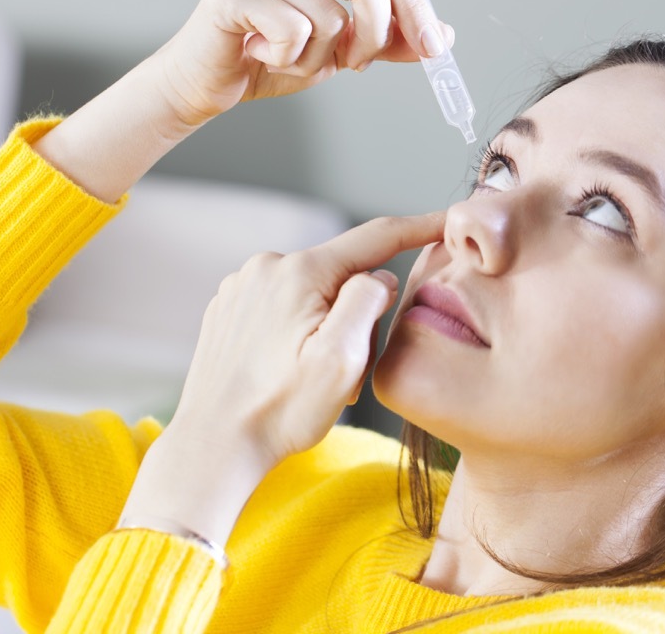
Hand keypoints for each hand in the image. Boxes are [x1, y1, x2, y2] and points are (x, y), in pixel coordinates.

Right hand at [152, 0, 455, 125]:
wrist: (204, 84)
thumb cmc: (268, 58)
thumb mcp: (338, 48)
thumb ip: (386, 38)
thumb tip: (441, 36)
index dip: (412, 6)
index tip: (433, 46)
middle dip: (375, 33)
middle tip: (356, 64)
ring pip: (330, 17)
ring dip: (319, 58)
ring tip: (286, 57)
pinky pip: (294, 32)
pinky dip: (287, 60)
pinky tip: (260, 53)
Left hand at [167, 211, 445, 471]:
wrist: (215, 444)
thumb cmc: (281, 412)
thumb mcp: (341, 361)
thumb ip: (368, 303)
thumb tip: (381, 276)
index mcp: (300, 271)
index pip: (375, 237)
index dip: (419, 226)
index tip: (449, 219)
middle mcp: (267, 266)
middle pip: (342, 274)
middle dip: (358, 314)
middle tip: (349, 372)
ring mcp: (242, 285)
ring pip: (312, 291)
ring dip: (325, 325)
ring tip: (312, 377)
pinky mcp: (228, 306)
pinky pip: (282, 304)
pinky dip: (296, 329)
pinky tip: (286, 368)